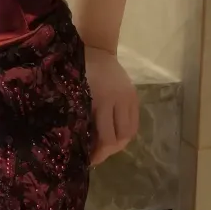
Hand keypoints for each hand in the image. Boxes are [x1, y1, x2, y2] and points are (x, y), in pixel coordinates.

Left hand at [84, 45, 138, 164]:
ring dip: (119, 143)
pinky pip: (134, 122)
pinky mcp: (135, 97)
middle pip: (120, 138)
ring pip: (130, 132)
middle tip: (96, 155)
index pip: (106, 138)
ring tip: (105, 146)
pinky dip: (125, 132)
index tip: (88, 160)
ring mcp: (129, 99)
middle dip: (108, 151)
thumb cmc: (78, 72)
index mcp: (101, 101)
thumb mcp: (76, 95)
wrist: (96, 49)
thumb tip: (80, 144)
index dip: (99, 153)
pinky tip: (114, 134)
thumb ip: (80, 117)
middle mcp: (119, 101)